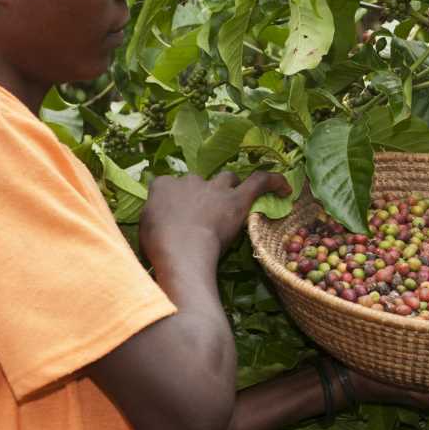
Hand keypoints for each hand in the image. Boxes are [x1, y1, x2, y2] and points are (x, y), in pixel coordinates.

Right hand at [139, 169, 290, 262]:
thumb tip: (155, 227)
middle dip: (203, 193)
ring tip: (235, 202)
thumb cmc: (157, 249)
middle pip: (199, 180)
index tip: (177, 214)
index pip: (169, 185)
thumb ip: (151, 221)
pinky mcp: (237, 199)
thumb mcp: (143, 232)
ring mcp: (214, 188)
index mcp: (163, 186)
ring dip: (230, 188)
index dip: (176, 199)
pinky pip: (260, 181)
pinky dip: (274, 181)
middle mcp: (189, 181)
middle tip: (205, 216)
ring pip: (227, 178)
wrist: (180, 251)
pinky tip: (285, 186)